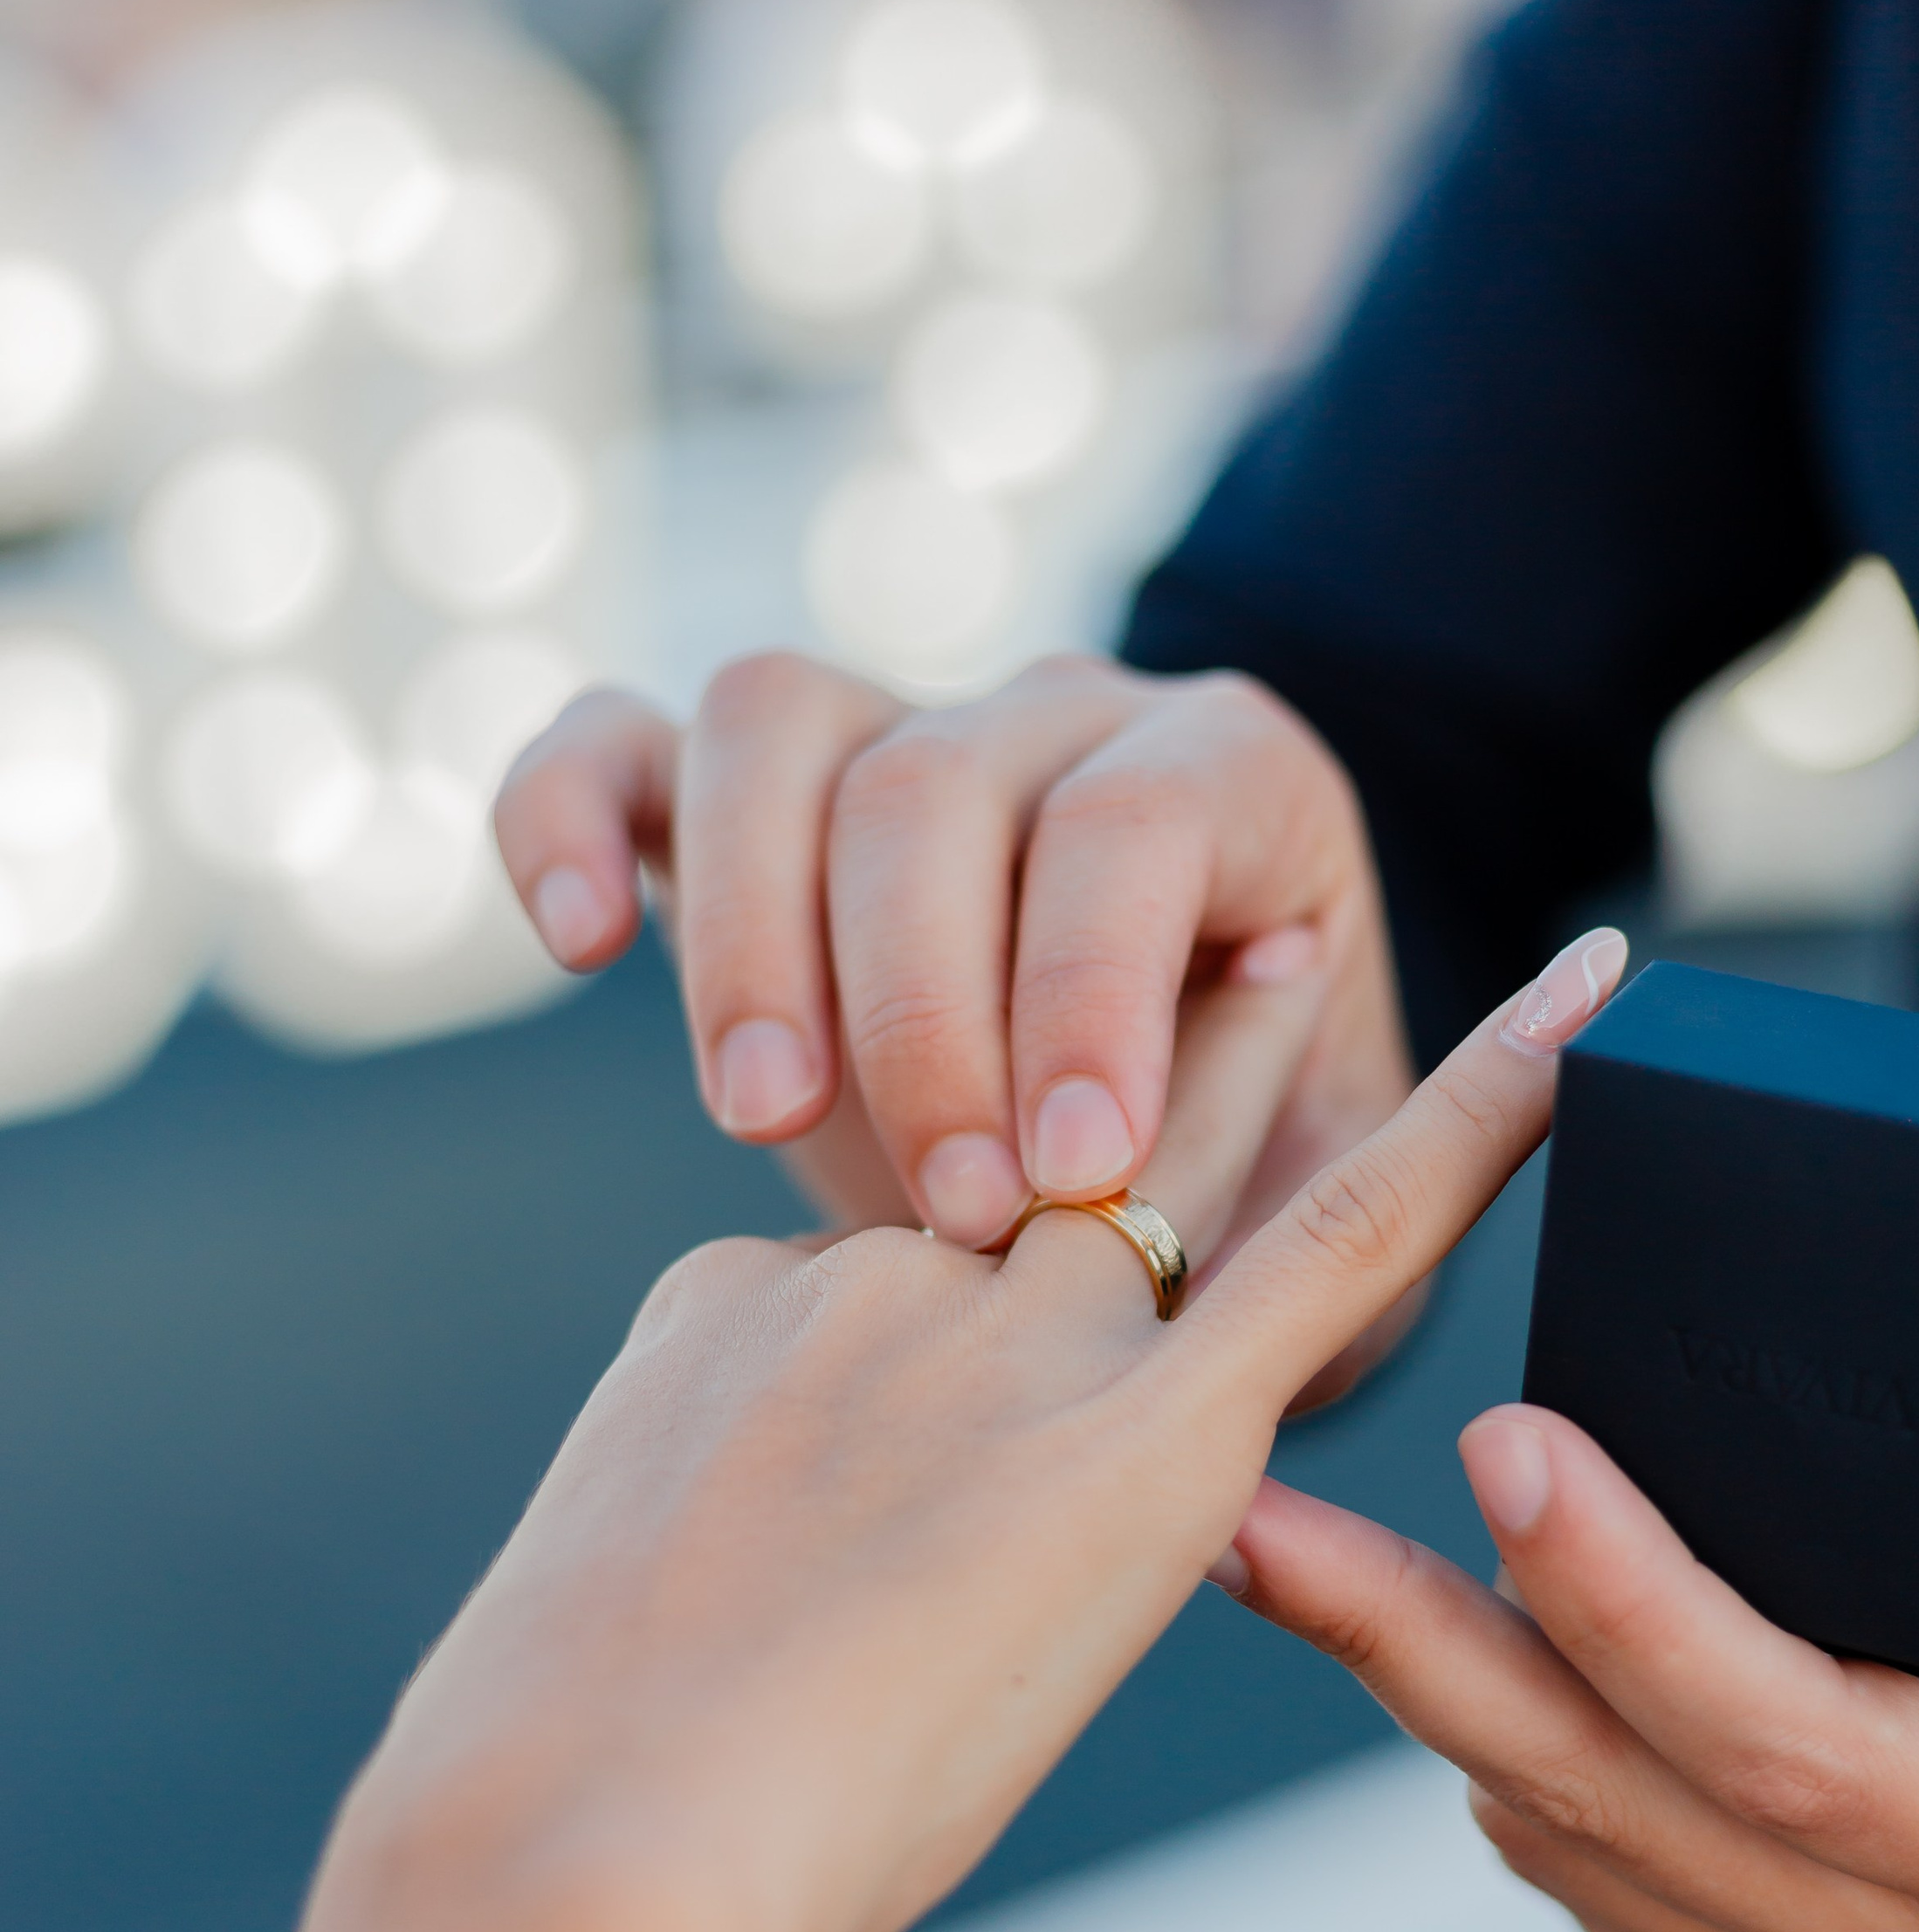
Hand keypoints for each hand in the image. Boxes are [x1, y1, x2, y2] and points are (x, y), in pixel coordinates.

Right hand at [0, 934, 1621, 1931]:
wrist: (590, 1843)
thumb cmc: (561, 1819)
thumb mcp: (593, 1644)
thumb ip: (696, 1595)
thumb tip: (728, 1653)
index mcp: (736, 1320)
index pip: (866, 1281)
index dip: (918, 1287)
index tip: (962, 1234)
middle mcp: (881, 1282)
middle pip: (1020, 1178)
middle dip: (1083, 1046)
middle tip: (1192, 957)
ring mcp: (1014, 1334)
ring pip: (1165, 1170)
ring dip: (1237, 1042)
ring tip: (1308, 937)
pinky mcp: (1152, 1421)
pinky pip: (1344, 1231)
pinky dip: (1468, 1114)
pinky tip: (1572, 1013)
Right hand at [490, 653, 1412, 1330]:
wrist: (1135, 1201)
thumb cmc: (1251, 1203)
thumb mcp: (1337, 1211)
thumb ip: (1322, 1203)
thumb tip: (1232, 1186)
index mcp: (1235, 778)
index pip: (1136, 823)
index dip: (1093, 990)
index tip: (1080, 1176)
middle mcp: (1057, 717)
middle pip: (941, 779)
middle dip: (927, 1008)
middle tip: (953, 1214)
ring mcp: (883, 733)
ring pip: (773, 724)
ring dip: (753, 932)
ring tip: (765, 1120)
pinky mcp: (728, 800)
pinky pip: (614, 743)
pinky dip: (567, 816)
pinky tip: (580, 945)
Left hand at [1222, 1171, 1918, 1931]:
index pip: (1776, 1728)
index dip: (1628, 1593)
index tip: (1507, 1444)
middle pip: (1598, 1794)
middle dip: (1406, 1642)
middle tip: (1250, 1512)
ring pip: (1571, 1845)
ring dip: (1432, 1698)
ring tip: (1294, 1559)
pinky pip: (1607, 1889)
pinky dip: (1515, 1771)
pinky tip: (1450, 1661)